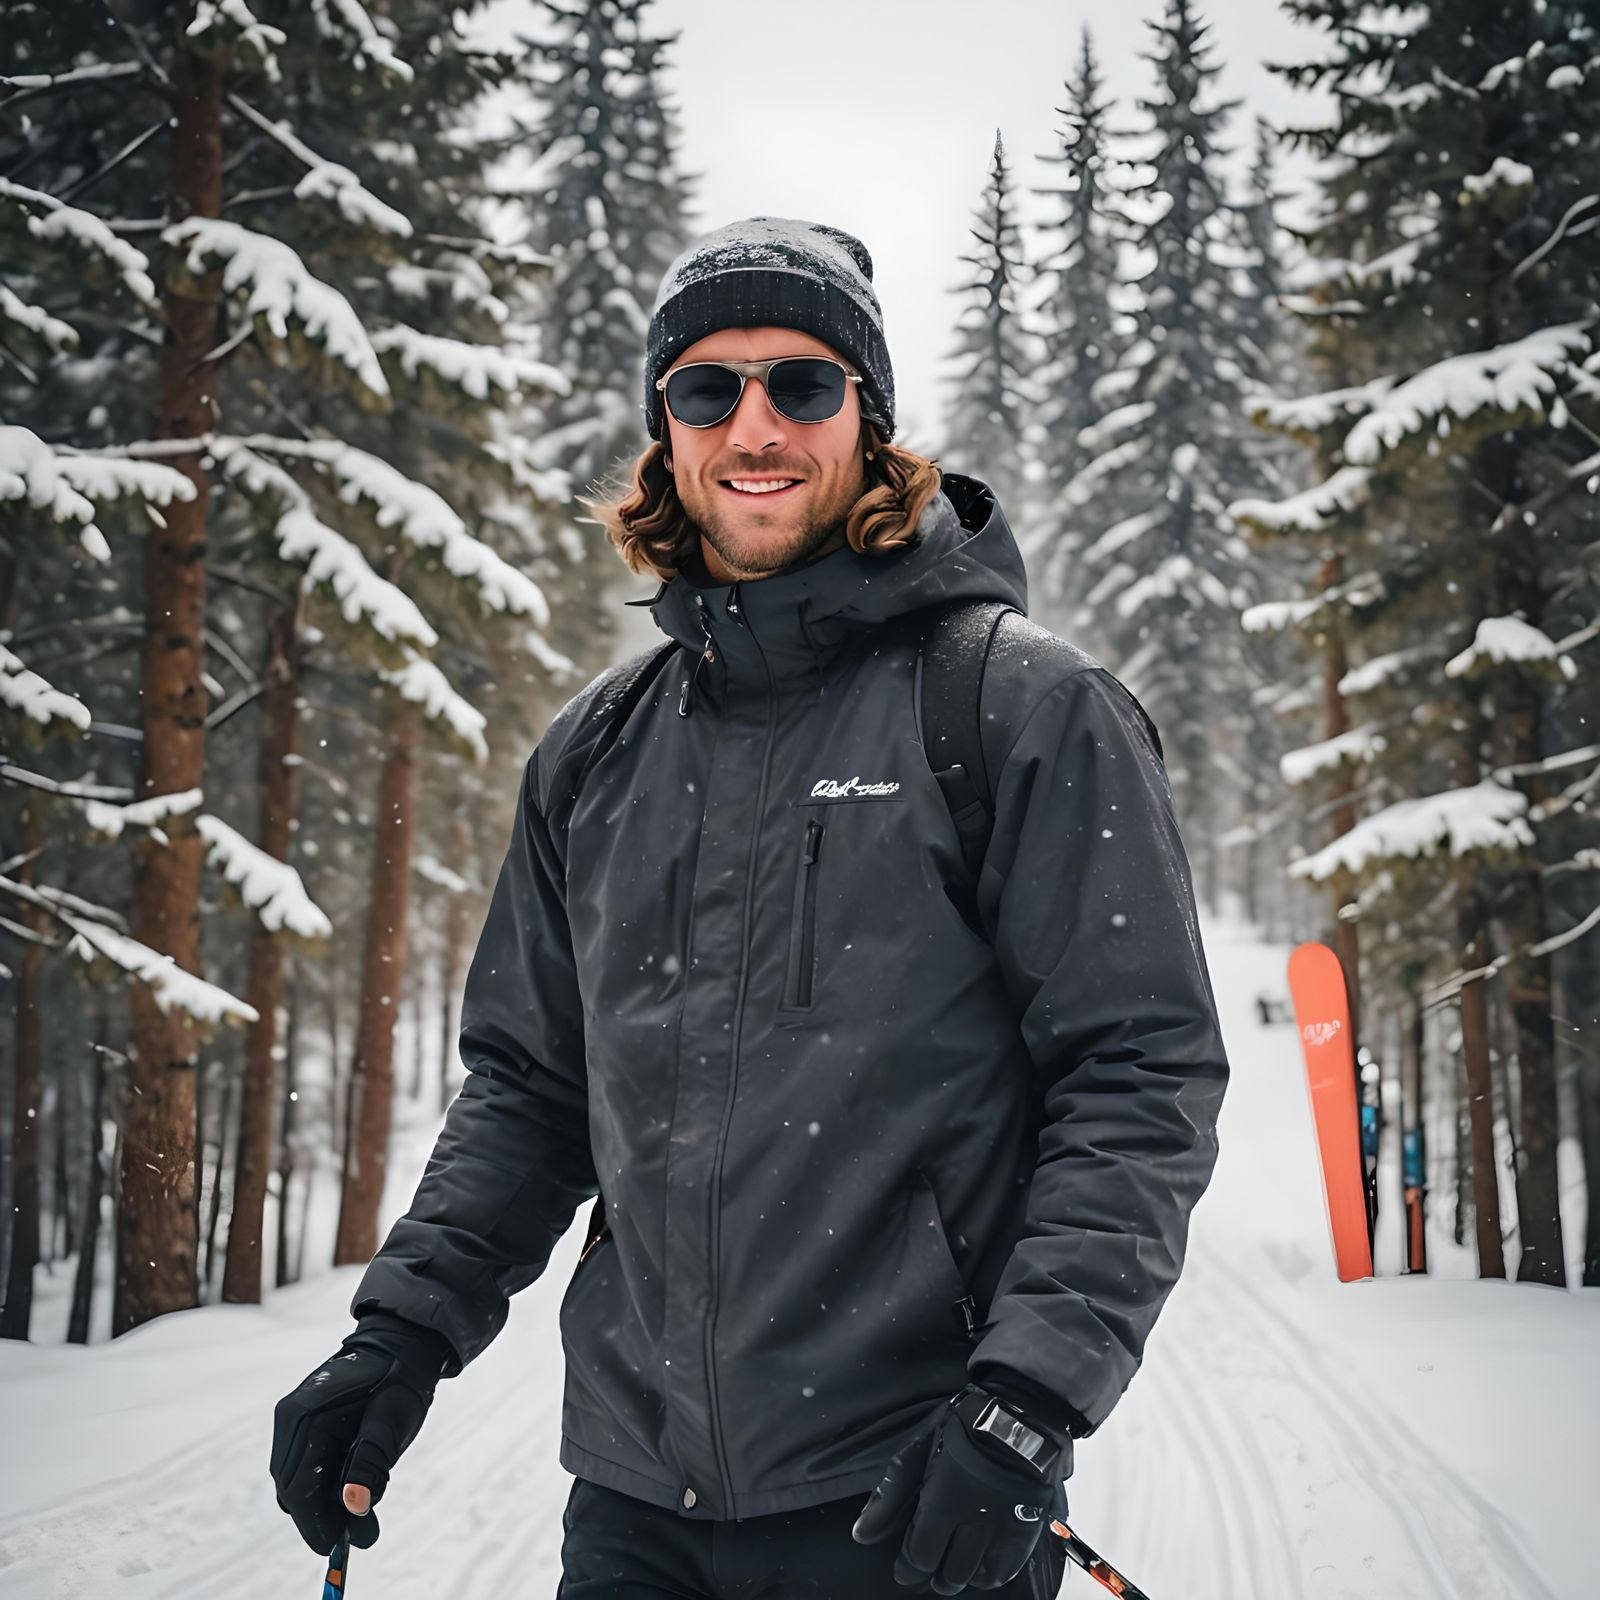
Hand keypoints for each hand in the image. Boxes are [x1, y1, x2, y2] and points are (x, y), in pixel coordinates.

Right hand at [270, 1318, 448, 1554]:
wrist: (404, 1343)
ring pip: (303, 1482)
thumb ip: (371, 1461)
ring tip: (367, 1523)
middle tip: (362, 1536)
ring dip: (330, 1505)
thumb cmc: (399, 1376)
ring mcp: (298, 1424)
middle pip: (294, 1487)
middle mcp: (292, 1420)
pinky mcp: (310, 1429)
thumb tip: (353, 1505)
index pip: (296, 1483)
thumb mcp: (391, 1419)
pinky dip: (332, 1487)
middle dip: (324, 1517)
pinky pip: (312, 1468)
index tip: (333, 1546)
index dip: (313, 1520)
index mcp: (303, 1413)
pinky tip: (360, 1496)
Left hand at [852, 1397, 1057, 1592]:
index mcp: (942, 1503)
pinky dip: (988, 1575)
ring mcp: (1001, 1528)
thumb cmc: (959, 1428)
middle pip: (948, 1573)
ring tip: (951, 1572)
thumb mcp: (915, 1453)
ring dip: (959, 1578)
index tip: (905, 1570)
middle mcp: (973, 1523)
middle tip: (927, 1572)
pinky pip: (1005, 1571)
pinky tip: (979, 1568)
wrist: (1016, 1415)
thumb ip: (888, 1498)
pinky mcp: (1025, 1530)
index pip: (920, 1557)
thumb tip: (862, 1534)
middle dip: (933, 1576)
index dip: (909, 1569)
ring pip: (975, 1576)